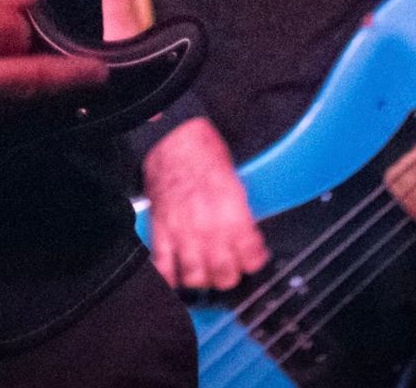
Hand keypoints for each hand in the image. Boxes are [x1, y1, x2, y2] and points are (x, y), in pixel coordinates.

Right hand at [143, 117, 268, 290]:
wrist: (173, 136)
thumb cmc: (204, 150)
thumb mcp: (236, 179)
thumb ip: (241, 212)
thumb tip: (248, 234)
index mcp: (232, 213)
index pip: (251, 257)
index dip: (255, 261)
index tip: (253, 260)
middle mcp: (208, 226)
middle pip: (224, 274)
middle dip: (231, 275)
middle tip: (231, 269)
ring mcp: (182, 230)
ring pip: (196, 277)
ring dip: (204, 280)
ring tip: (206, 274)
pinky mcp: (160, 228)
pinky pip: (163, 264)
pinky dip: (170, 277)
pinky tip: (177, 277)